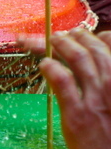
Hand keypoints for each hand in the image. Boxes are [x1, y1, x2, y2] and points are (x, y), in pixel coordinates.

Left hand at [39, 28, 110, 148]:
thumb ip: (107, 71)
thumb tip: (100, 49)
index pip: (106, 42)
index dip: (88, 36)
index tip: (76, 34)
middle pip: (88, 47)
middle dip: (71, 36)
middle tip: (59, 35)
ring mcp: (95, 97)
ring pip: (76, 57)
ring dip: (60, 44)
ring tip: (51, 40)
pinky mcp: (78, 113)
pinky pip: (62, 80)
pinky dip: (51, 68)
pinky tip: (43, 64)